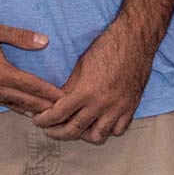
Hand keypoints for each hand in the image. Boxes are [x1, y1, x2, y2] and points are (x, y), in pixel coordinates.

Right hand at [0, 14, 63, 114]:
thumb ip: (20, 37)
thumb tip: (45, 42)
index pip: (30, 86)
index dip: (49, 93)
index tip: (65, 98)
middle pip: (23, 100)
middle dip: (44, 106)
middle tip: (63, 111)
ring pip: (10, 104)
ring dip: (29, 109)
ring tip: (47, 114)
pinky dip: (14, 106)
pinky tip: (21, 107)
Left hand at [33, 25, 155, 143]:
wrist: (135, 39)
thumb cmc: (107, 46)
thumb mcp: (81, 66)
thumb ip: (69, 88)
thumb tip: (56, 104)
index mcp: (87, 91)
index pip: (59, 114)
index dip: (44, 120)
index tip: (38, 120)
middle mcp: (102, 103)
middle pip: (74, 130)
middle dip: (57, 132)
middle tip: (49, 129)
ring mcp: (118, 107)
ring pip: (97, 136)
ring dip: (83, 135)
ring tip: (75, 128)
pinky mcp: (131, 107)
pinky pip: (118, 130)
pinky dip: (106, 130)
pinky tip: (99, 123)